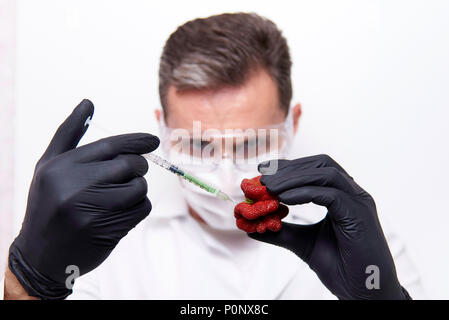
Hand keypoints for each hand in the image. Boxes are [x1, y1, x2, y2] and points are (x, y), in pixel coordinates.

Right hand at [8, 99, 159, 298]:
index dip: (136, 141)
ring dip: (138, 188)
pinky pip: (140, 209)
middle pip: (128, 165)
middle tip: (134, 171)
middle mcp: (74, 187)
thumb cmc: (47, 204)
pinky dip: (138, 207)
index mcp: (60, 167)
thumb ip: (69, 134)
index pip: (110, 146)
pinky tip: (121, 212)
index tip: (153, 140)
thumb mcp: (49, 167)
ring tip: (122, 195)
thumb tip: (88, 102)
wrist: (39, 256)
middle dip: (138, 166)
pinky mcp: (106, 231)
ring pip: (138, 188)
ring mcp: (90, 211)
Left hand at [250, 155, 409, 299]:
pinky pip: (330, 194)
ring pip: (325, 173)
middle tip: (263, 176)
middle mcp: (353, 193)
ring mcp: (359, 202)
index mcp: (343, 196)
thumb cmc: (341, 268)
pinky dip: (304, 193)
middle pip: (321, 163)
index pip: (315, 168)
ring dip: (294, 177)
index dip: (289, 166)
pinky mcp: (359, 215)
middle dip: (290, 167)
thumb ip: (281, 231)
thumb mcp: (303, 243)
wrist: (363, 293)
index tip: (263, 169)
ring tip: (269, 188)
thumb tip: (252, 226)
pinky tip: (284, 199)